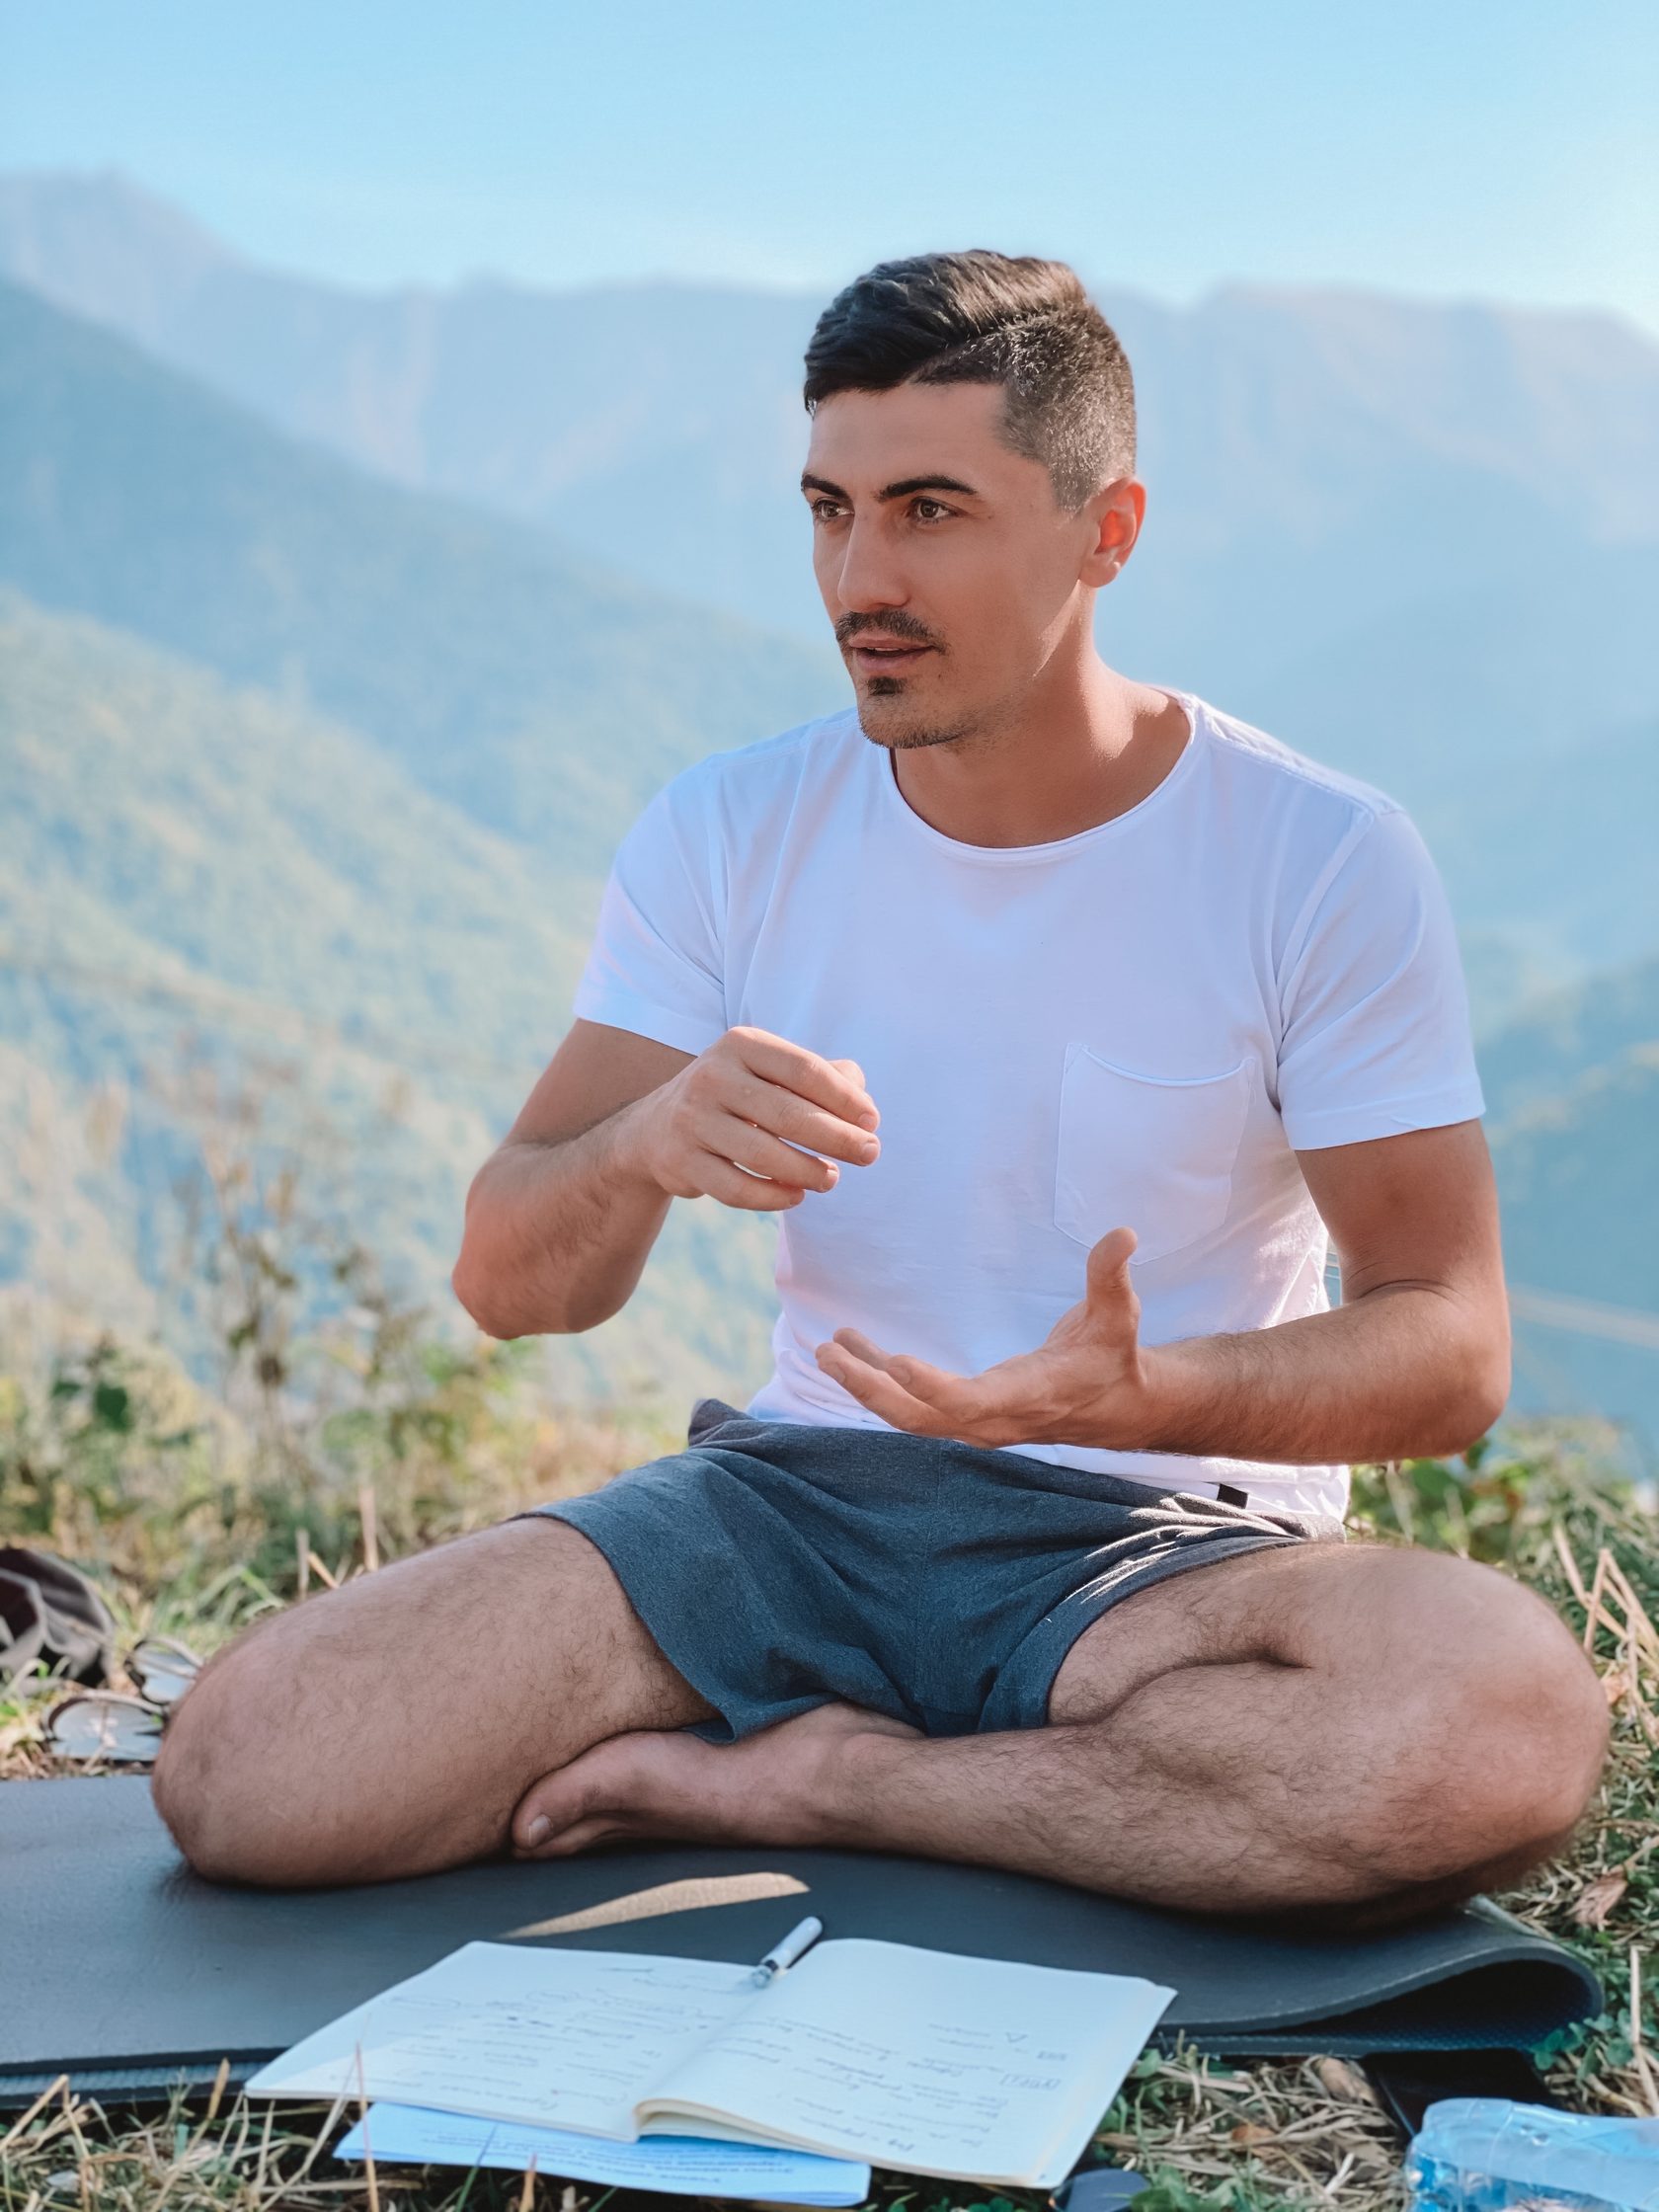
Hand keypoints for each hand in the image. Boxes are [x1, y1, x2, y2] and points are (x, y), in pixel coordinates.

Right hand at [629, 1026, 880, 1212]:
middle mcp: (712, 1076)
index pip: (804, 1069)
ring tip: (832, 1178)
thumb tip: (863, 1104)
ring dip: (808, 1171)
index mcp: (741, 1044)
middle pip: (787, 1113)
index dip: (844, 1098)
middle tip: (870, 1154)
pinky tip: (797, 1196)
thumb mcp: (772, 1073)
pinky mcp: (681, 1161)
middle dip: (837, 1138)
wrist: (659, 1127)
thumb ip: (823, 1078)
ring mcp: (692, 1119)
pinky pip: (736, 1188)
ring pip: (763, 1155)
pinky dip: (772, 1197)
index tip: (872, 1122)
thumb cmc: (738, 1096)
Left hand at [815, 1226, 1159, 1449]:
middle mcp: (993, 1419)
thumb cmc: (1113, 1357)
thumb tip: (1123, 1233)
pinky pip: (911, 1404)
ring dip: (865, 1385)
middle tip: (828, 1353)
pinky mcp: (965, 1413)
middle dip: (871, 1389)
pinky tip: (851, 1348)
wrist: (1116, 1407)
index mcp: (1026, 1397)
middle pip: (919, 1418)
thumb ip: (1110, 1276)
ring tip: (827, 1349)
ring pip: (907, 1416)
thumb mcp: (1119, 1316)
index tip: (895, 1361)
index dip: (931, 1387)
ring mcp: (975, 1422)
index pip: (969, 1403)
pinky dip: (879, 1379)